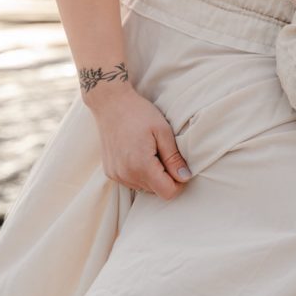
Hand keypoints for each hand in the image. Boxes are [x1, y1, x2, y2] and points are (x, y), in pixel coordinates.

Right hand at [86, 86, 191, 200]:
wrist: (110, 104)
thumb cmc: (139, 113)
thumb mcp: (163, 131)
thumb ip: (174, 158)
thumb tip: (185, 178)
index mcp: (141, 165)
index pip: (167, 192)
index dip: (178, 182)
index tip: (179, 166)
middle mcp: (126, 175)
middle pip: (156, 191)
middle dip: (166, 177)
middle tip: (164, 154)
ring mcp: (116, 175)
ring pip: (144, 188)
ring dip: (152, 176)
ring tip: (150, 152)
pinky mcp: (110, 173)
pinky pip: (132, 182)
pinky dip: (140, 173)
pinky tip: (138, 154)